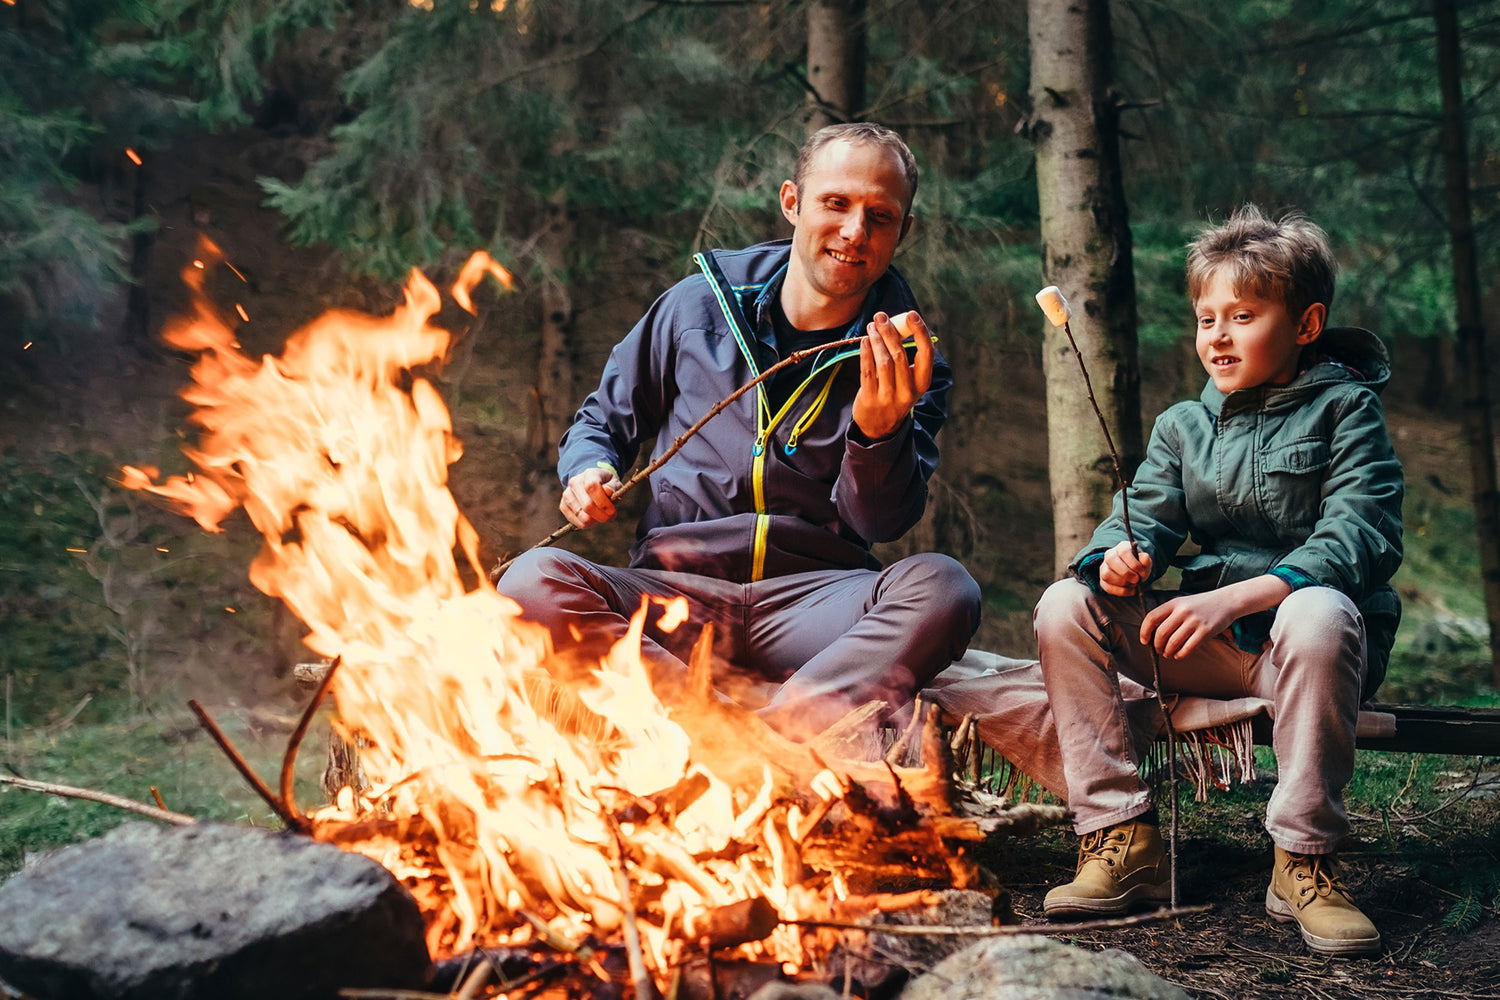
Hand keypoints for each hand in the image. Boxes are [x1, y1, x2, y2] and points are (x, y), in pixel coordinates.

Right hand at [560, 466, 621, 528]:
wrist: (591, 483)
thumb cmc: (605, 484)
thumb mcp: (614, 482)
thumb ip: (613, 487)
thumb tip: (608, 492)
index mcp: (589, 474)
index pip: (592, 487)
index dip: (603, 502)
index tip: (612, 511)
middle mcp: (575, 482)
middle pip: (587, 506)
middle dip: (602, 516)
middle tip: (610, 516)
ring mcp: (567, 494)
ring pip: (582, 517)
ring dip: (595, 520)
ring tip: (601, 515)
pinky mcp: (563, 506)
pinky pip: (576, 523)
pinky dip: (587, 524)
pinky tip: (592, 517)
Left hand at [852, 311, 933, 440]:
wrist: (879, 427)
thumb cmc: (895, 394)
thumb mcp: (907, 380)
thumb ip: (904, 356)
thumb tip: (896, 323)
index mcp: (922, 383)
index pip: (926, 354)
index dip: (920, 332)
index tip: (911, 314)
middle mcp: (908, 391)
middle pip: (901, 355)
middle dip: (890, 332)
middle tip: (881, 316)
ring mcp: (889, 397)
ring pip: (884, 362)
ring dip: (877, 340)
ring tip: (872, 326)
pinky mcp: (870, 399)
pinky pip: (868, 371)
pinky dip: (866, 353)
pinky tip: (865, 340)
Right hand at [1098, 539, 1150, 596]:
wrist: (1134, 573)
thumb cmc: (1139, 565)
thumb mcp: (1145, 562)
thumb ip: (1145, 560)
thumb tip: (1144, 558)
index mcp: (1121, 547)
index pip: (1124, 552)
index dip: (1133, 564)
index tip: (1142, 573)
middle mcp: (1110, 555)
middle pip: (1111, 560)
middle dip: (1125, 573)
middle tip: (1136, 580)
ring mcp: (1104, 567)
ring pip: (1106, 574)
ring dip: (1122, 582)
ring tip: (1133, 584)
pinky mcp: (1102, 580)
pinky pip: (1107, 587)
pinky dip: (1120, 591)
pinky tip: (1131, 591)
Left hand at [1140, 591, 1238, 658]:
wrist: (1227, 600)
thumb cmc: (1201, 604)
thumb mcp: (1183, 603)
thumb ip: (1169, 614)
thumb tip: (1152, 634)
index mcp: (1174, 603)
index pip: (1151, 618)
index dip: (1144, 631)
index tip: (1144, 641)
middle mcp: (1183, 611)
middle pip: (1161, 633)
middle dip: (1157, 645)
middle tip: (1158, 650)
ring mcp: (1195, 621)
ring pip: (1173, 642)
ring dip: (1168, 652)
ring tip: (1168, 654)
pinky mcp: (1206, 631)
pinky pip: (1188, 648)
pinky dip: (1180, 654)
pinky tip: (1179, 655)